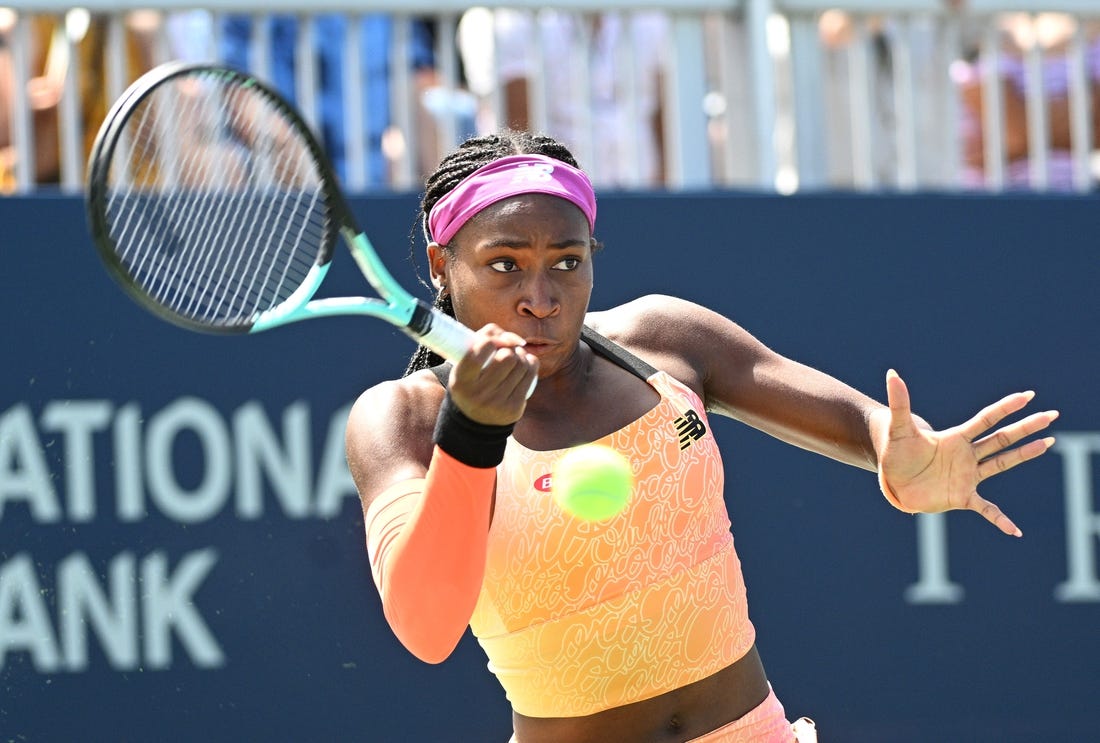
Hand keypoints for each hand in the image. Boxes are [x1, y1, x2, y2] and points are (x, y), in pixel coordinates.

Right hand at [447, 324, 537, 426]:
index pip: (481, 349)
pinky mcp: (514, 408)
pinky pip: (530, 376)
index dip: (491, 340)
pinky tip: (527, 362)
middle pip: (506, 356)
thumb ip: (485, 337)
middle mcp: (478, 394)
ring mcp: (498, 403)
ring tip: (516, 356)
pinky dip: (531, 363)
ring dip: (521, 354)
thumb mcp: (465, 362)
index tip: (491, 343)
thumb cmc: (471, 381)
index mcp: (461, 380)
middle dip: (509, 348)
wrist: (476, 420)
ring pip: (521, 364)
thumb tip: (516, 339)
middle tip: (507, 350)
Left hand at [873, 369, 1057, 536]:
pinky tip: (1014, 531)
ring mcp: (968, 476)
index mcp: (956, 437)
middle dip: (1026, 427)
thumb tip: (892, 374)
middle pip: (1002, 438)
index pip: (986, 419)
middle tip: (1051, 415)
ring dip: (1025, 454)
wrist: (893, 479)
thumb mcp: (898, 427)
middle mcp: (967, 455)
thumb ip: (899, 402)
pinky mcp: (962, 497)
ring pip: (1002, 463)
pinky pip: (986, 509)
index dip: (1005, 407)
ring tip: (1048, 443)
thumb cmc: (896, 451)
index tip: (1028, 395)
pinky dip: (1000, 519)